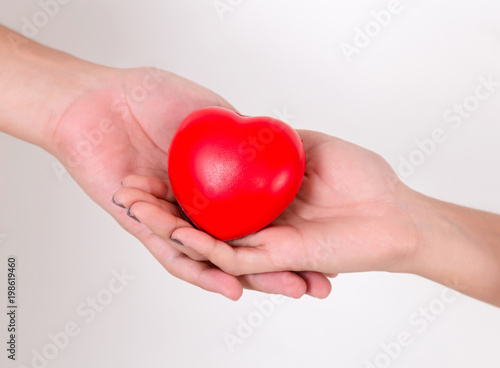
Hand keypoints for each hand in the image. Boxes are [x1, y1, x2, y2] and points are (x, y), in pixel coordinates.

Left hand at [50, 67, 331, 299]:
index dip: (290, 237)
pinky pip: (172, 254)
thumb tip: (272, 146)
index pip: (256, 219)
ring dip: (251, 277)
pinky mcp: (142, 227)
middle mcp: (195, 207)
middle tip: (315, 283)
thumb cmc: (152, 96)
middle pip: (241, 246)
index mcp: (214, 185)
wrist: (100, 98)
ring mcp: (170, 219)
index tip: (325, 249)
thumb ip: (238, 132)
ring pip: (213, 258)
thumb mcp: (210, 112)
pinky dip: (201, 269)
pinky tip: (230, 283)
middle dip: (279, 269)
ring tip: (288, 288)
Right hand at [129, 130, 418, 276]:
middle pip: (198, 217)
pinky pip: (231, 253)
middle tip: (124, 190)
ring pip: (205, 238)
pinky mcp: (274, 257)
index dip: (172, 184)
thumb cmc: (363, 176)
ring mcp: (262, 242)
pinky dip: (200, 244)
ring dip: (167, 225)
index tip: (141, 166)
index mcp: (258, 199)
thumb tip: (248, 125)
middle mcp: (254, 223)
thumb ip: (277, 141)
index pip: (205, 194)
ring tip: (133, 206)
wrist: (397, 214)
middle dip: (159, 207)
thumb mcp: (310, 145)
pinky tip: (173, 228)